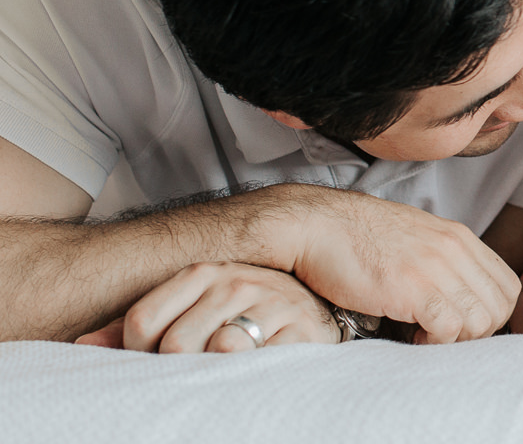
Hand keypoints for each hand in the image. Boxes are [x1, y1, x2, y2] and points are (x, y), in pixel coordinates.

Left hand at [74, 262, 338, 351]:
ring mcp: (270, 302)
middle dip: (177, 369)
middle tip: (192, 372)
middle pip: (175, 344)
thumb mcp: (189, 309)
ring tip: (223, 371)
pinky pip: (259, 361)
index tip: (155, 362)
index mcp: (200, 273)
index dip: (137, 354)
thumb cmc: (239, 315)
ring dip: (215, 372)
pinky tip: (252, 371)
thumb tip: (83, 346)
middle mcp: (234, 281)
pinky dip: (249, 374)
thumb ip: (136, 325)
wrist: (315, 307)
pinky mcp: (300, 328)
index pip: (140, 322)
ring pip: (218, 350)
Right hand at [279, 186, 519, 343]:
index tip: (462, 324)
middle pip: (500, 306)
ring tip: (425, 336)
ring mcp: (436, 267)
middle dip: (478, 332)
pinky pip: (449, 328)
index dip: (492, 314)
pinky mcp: (413, 288)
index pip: (508, 285)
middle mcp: (454, 249)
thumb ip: (443, 260)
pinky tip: (412, 337)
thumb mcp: (415, 237)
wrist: (315, 225)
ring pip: (480, 321)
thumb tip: (458, 296)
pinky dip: (436, 343)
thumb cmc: (357, 238)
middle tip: (444, 335)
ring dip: (456, 340)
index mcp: (459, 237)